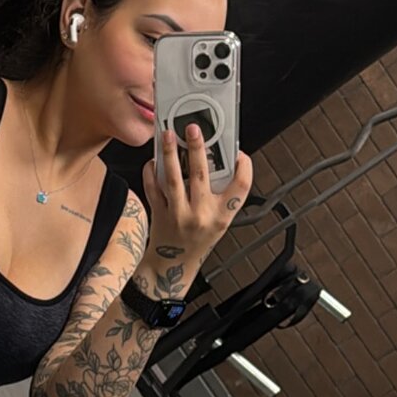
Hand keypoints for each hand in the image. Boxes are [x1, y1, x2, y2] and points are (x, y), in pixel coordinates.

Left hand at [141, 124, 253, 266]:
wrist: (171, 267)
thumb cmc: (197, 241)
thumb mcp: (218, 222)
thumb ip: (221, 196)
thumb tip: (219, 160)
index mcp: (222, 216)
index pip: (240, 189)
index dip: (244, 169)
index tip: (240, 153)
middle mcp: (201, 215)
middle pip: (202, 176)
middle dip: (198, 149)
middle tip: (194, 128)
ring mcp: (178, 215)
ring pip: (174, 179)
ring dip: (170, 154)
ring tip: (168, 135)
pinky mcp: (160, 215)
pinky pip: (154, 189)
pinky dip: (151, 172)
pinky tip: (153, 160)